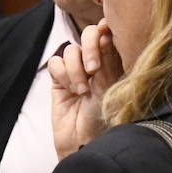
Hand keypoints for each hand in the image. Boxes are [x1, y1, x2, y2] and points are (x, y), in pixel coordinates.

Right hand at [48, 20, 122, 159]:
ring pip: (71, 50)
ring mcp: (77, 70)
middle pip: (89, 34)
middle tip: (93, 70)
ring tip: (82, 91)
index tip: (107, 37)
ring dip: (75, 70)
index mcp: (115, 62)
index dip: (106, 31)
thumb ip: (106, 58)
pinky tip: (70, 91)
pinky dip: (62, 75)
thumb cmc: (104, 119)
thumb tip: (103, 30)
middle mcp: (96, 62)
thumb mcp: (109, 87)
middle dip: (90, 48)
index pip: (110, 34)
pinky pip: (56, 62)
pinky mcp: (59, 79)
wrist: (84, 142)